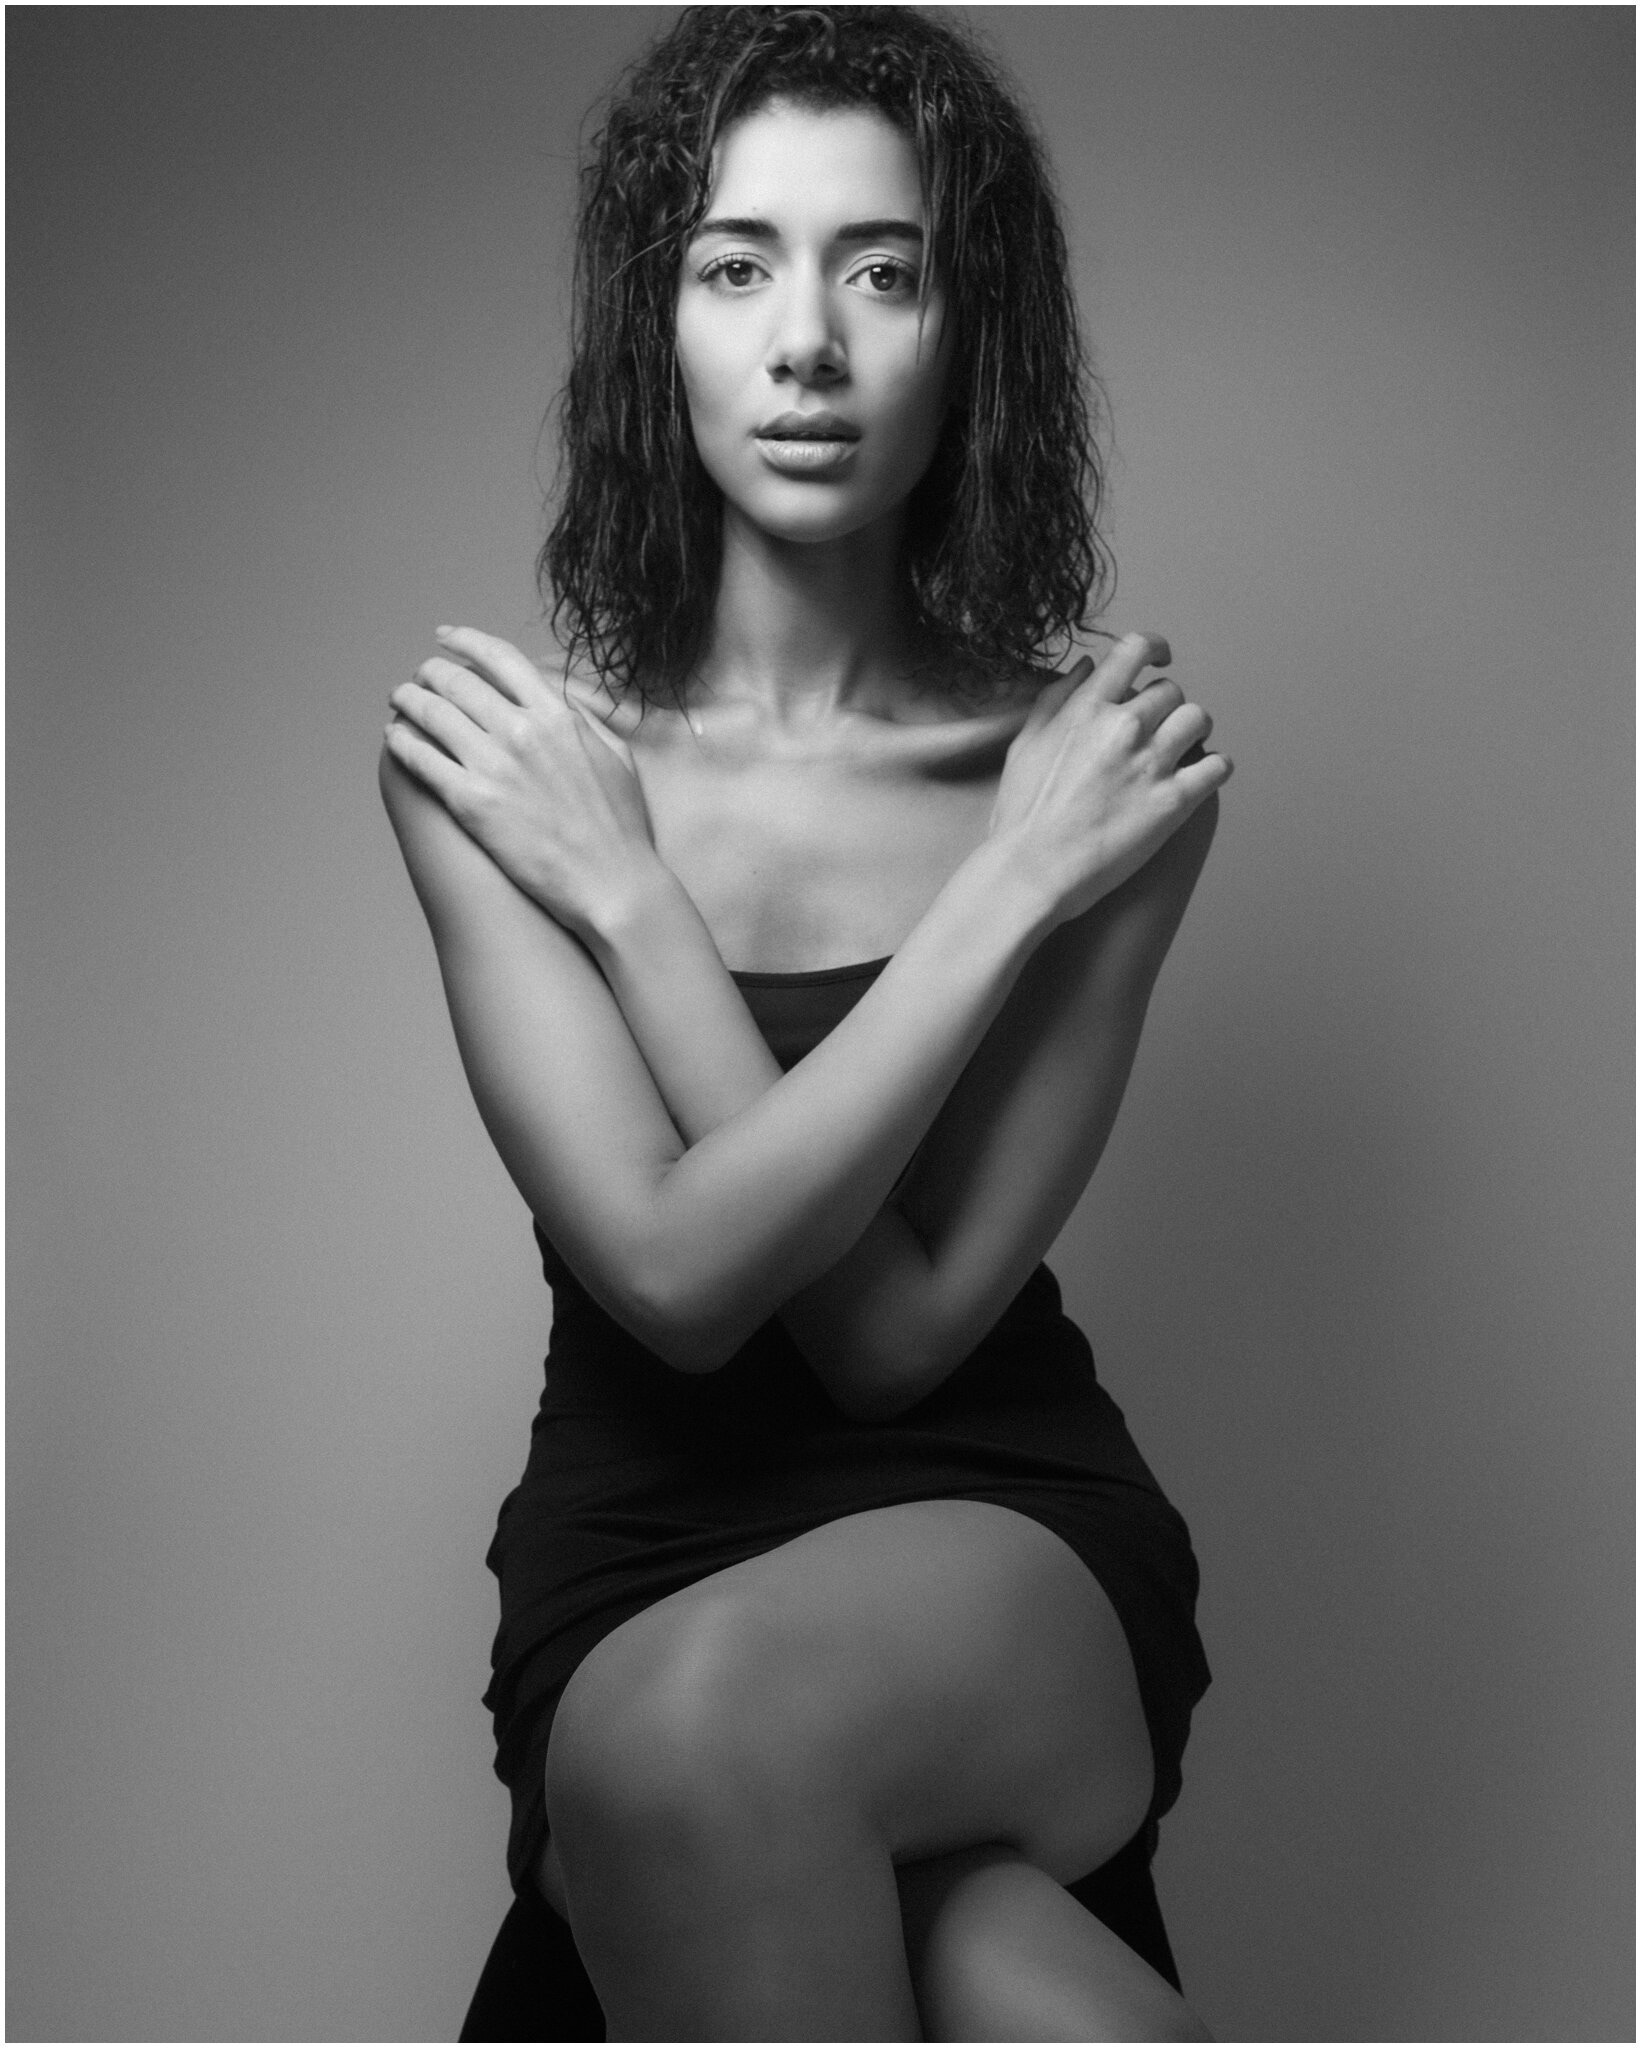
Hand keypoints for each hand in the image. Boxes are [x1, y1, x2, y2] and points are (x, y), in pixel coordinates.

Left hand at [385, 626, 658, 939]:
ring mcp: (494, 766)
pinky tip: (395, 738)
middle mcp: (522, 731)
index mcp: (557, 715)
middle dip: (430, 672)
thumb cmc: (620, 828)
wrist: (612, 883)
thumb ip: (583, 719)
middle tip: (418, 677)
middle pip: (457, 681)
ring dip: (408, 700)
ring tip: (399, 700)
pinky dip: (401, 741)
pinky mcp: (471, 802)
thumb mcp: (615, 755)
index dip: (465, 641)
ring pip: (431, 712)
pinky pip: (420, 758)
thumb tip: (560, 697)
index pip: (500, 658)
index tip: (445, 639)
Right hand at [988, 633, 1230, 924]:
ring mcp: (1151, 763)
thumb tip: (1088, 667)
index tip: (1161, 659)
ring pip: (1198, 719)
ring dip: (1193, 730)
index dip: (1155, 648)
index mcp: (1086, 709)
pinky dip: (1215, 768)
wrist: (1032, 871)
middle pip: (1170, 691)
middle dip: (1165, 708)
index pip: (1134, 650)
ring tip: (1182, 749)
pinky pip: (1218, 766)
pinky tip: (1201, 777)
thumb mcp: (1026, 744)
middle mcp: (1123, 728)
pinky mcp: (1173, 801)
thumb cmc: (1022, 815)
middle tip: (1157, 731)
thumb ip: (1057, 698)